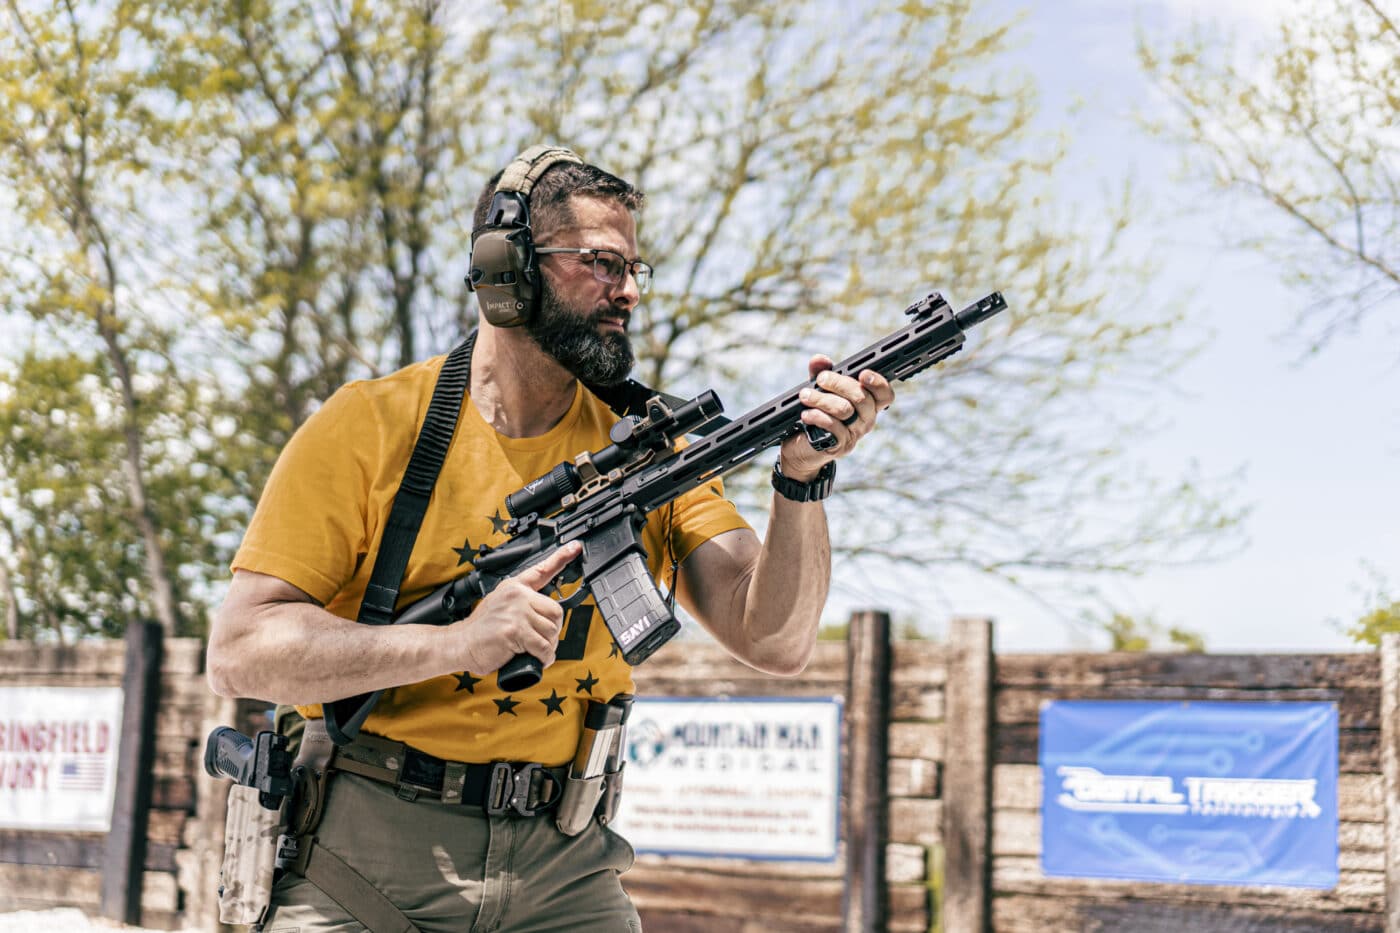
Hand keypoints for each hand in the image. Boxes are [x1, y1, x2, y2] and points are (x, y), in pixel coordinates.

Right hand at [450, 542, 581, 674]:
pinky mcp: (515, 630)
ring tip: (535, 651)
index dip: (562, 557)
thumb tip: (546, 614)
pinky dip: (544, 657)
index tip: (575, 547)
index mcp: (515, 587)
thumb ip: (521, 602)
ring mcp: (516, 612)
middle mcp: (517, 595)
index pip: (542, 570)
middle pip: (556, 611)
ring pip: (551, 630)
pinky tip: (537, 659)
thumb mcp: (500, 603)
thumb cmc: (481, 629)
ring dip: (549, 646)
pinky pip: (543, 646)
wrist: (460, 643)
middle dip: (553, 630)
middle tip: (541, 640)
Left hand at [778, 356, 894, 481]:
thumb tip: (819, 359)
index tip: (862, 374)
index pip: (885, 394)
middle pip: (862, 398)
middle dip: (839, 384)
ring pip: (845, 410)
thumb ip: (821, 372)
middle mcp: (866, 420)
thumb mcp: (819, 391)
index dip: (879, 383)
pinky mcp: (840, 446)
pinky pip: (833, 427)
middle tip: (820, 379)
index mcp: (867, 405)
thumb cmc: (816, 414)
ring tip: (805, 396)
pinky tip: (806, 414)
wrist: (802, 447)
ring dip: (822, 399)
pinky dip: (817, 417)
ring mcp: (854, 435)